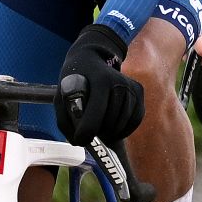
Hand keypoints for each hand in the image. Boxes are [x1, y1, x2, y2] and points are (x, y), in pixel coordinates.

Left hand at [54, 18, 144, 145]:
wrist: (91, 59)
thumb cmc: (74, 81)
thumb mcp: (61, 98)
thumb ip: (66, 121)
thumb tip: (79, 142)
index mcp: (99, 81)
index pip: (95, 117)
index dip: (85, 134)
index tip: (80, 140)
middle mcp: (119, 83)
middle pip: (109, 124)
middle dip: (97, 132)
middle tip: (89, 129)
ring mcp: (132, 87)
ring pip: (122, 125)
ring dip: (110, 131)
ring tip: (99, 124)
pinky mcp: (140, 91)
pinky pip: (135, 121)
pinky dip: (123, 129)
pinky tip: (112, 125)